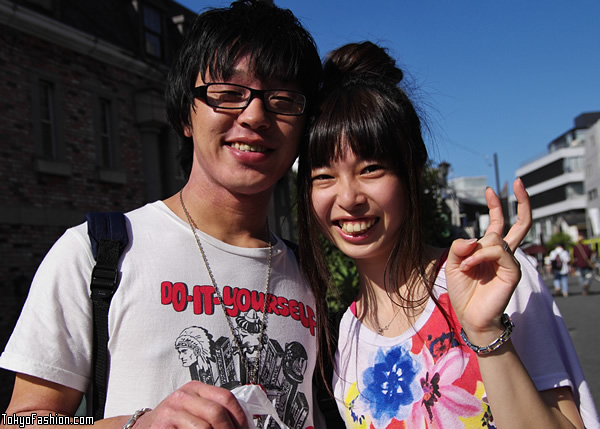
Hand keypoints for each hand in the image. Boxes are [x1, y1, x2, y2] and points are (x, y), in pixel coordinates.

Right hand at [134, 381, 247, 428]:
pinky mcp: (163, 425)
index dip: (240, 416)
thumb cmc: (171, 421)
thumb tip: (242, 423)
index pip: (226, 397)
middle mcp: (183, 396)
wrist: (143, 427)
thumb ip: (213, 410)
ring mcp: (172, 410)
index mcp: (195, 388)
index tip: (245, 428)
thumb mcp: (193, 408)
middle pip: (217, 412)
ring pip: (204, 427)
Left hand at [445, 178, 531, 343]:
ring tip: (465, 266)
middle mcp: (504, 253)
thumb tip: (473, 238)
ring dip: (475, 251)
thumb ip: (459, 247)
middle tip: (519, 182)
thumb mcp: (454, 264)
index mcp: (490, 249)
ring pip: (496, 239)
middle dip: (522, 201)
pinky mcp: (512, 271)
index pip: (499, 223)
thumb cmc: (463, 291)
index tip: (489, 190)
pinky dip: (480, 256)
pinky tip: (470, 267)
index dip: (496, 206)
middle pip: (521, 223)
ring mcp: (510, 261)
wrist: (470, 316)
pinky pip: (498, 252)